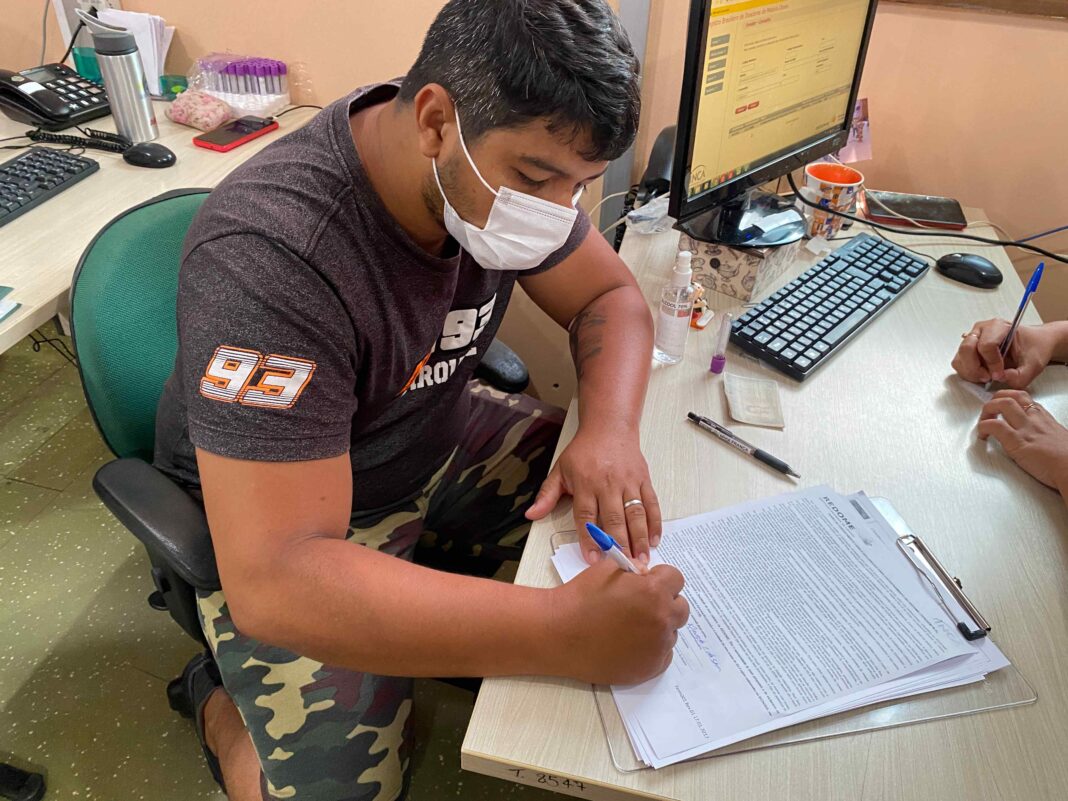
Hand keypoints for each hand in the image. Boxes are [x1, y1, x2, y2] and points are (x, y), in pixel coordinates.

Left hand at [526, 428, 661, 565]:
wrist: (609, 427)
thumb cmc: (584, 451)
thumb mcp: (560, 470)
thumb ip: (547, 495)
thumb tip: (531, 514)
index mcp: (585, 483)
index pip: (586, 516)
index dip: (589, 540)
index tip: (593, 560)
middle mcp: (608, 484)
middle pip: (613, 519)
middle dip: (618, 545)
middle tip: (623, 567)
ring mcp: (628, 482)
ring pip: (635, 514)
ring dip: (639, 539)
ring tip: (641, 560)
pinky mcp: (643, 480)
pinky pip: (651, 504)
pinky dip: (655, 523)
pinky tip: (654, 540)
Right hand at [552, 560, 688, 684]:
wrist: (559, 633)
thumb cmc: (580, 598)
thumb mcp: (607, 568)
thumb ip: (634, 568)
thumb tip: (646, 574)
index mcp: (654, 592)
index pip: (676, 579)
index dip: (660, 579)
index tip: (646, 584)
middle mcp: (662, 620)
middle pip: (680, 608)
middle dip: (664, 603)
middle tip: (640, 606)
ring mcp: (657, 647)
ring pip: (670, 632)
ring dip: (657, 627)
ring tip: (629, 627)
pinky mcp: (650, 668)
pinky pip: (663, 654)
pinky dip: (651, 648)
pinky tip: (629, 644)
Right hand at [952, 319, 1056, 387]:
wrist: (1034, 344)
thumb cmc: (1033, 348)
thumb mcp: (1033, 365)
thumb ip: (1019, 376)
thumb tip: (1001, 379)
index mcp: (999, 327)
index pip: (986, 345)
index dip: (991, 363)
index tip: (999, 374)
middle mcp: (981, 330)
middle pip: (966, 349)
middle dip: (976, 368)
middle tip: (988, 377)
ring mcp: (972, 339)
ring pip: (960, 358)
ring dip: (971, 372)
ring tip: (986, 376)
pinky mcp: (967, 350)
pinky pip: (959, 363)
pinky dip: (968, 373)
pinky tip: (982, 373)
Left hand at [978, 390, 1067, 490]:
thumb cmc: (1067, 460)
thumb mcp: (1057, 438)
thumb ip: (1043, 433)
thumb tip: (1036, 438)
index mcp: (1044, 418)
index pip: (1023, 397)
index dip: (1007, 398)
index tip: (999, 404)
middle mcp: (1035, 419)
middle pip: (1011, 395)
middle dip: (994, 400)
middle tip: (988, 412)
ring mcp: (1026, 429)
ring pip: (1002, 403)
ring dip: (986, 410)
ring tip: (983, 421)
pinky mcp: (1017, 442)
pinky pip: (995, 426)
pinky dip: (983, 427)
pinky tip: (982, 436)